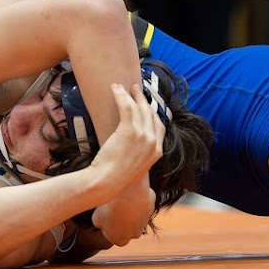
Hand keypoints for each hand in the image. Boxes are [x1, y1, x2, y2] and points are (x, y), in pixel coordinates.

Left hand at [88, 84, 163, 199]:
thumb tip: (130, 144)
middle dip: (143, 99)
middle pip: (151, 114)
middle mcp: (153, 142)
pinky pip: (127, 108)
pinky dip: (121, 96)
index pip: (160, 126)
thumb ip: (138, 153)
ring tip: (122, 86)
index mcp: (157, 152)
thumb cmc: (115, 175)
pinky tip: (115, 89)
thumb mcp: (134, 164)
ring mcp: (143, 136)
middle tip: (136, 89)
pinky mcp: (129, 131)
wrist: (108, 181)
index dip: (153, 112)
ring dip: (130, 95)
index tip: (147, 104)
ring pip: (139, 109)